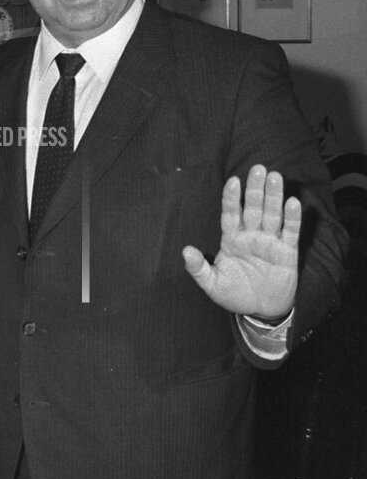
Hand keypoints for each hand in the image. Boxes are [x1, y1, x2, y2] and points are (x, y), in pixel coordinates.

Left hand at [182, 165, 298, 317]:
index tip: (233, 181)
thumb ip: (198, 268)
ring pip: (272, 214)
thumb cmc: (234, 294)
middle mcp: (251, 236)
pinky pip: (290, 232)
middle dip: (255, 189)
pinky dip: (292, 218)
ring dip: (274, 196)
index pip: (230, 214)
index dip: (232, 198)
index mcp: (231, 239)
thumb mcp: (212, 284)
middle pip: (253, 208)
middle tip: (258, 168)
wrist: (261, 310)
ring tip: (275, 176)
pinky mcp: (287, 252)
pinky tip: (293, 202)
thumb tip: (185, 250)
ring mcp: (270, 242)